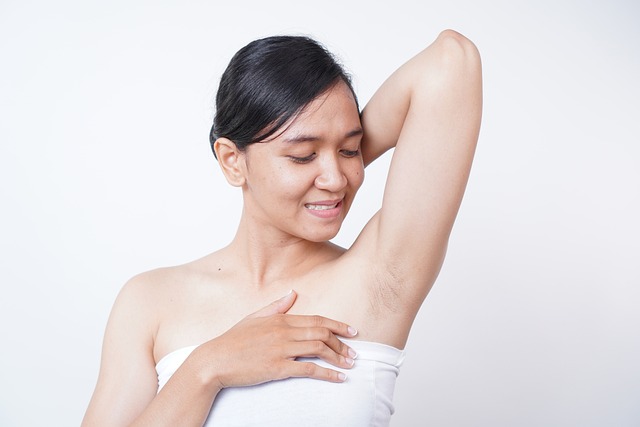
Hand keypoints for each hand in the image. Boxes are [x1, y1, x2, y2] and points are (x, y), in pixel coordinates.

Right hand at [194, 290, 357, 389]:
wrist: (214, 360)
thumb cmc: (233, 340)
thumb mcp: (254, 317)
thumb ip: (276, 306)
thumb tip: (292, 293)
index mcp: (280, 319)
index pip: (316, 319)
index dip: (337, 325)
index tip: (352, 331)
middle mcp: (283, 332)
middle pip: (321, 333)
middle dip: (342, 343)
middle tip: (355, 352)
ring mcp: (281, 349)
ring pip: (319, 349)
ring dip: (338, 357)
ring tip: (350, 365)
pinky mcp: (278, 368)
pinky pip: (309, 369)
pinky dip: (327, 374)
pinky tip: (338, 378)